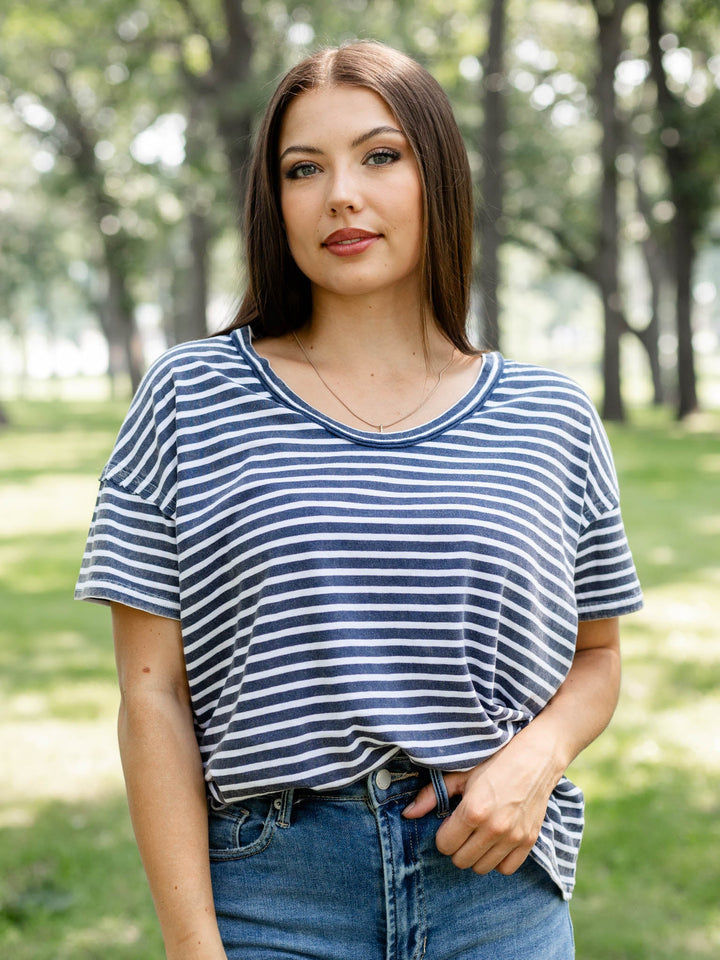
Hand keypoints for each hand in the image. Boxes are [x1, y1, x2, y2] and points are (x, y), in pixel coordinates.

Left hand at [402, 736, 561, 875]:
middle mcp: (494, 828)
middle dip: (457, 846)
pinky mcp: (529, 841)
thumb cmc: (495, 762)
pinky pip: (506, 869)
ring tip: (479, 834)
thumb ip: (432, 795)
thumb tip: (407, 814)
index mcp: (473, 811)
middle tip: (463, 829)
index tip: (450, 822)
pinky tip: (496, 842)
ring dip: (476, 854)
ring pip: (482, 868)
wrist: (536, 757)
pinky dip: (498, 859)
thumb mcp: (460, 774)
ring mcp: (514, 837)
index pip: (444, 845)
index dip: (443, 834)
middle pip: (461, 861)